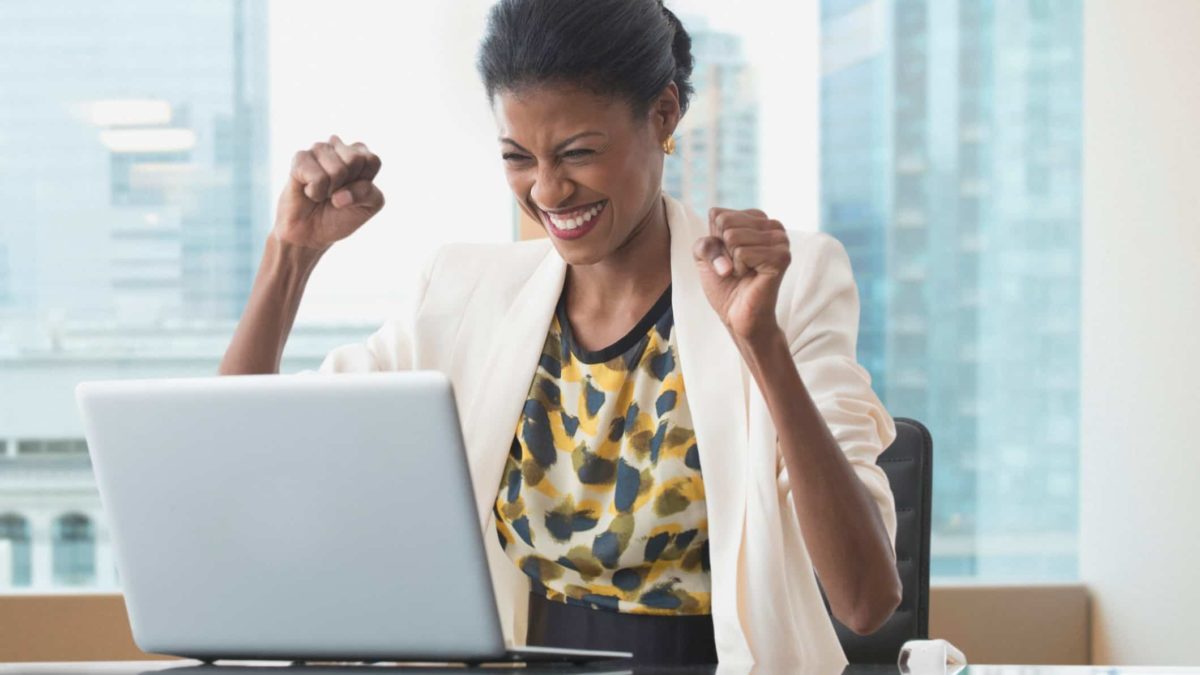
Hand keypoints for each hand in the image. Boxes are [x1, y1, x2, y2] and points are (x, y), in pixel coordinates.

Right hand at [272, 135, 384, 250]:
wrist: (311, 232)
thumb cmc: (341, 215)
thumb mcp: (368, 207)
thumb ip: (368, 193)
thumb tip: (341, 193)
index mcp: (360, 154)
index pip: (372, 160)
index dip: (364, 184)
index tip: (353, 192)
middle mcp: (338, 146)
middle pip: (355, 160)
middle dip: (348, 185)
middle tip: (336, 192)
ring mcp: (318, 150)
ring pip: (337, 170)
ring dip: (331, 191)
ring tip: (323, 193)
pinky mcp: (300, 159)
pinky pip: (317, 177)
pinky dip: (316, 192)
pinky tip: (310, 191)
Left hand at [692, 207, 790, 344]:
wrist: (737, 315)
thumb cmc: (725, 285)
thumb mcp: (704, 257)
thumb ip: (705, 241)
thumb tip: (731, 247)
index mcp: (756, 219)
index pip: (717, 214)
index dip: (714, 241)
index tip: (727, 257)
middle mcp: (772, 225)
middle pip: (725, 223)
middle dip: (722, 250)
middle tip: (736, 267)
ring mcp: (780, 240)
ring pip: (732, 236)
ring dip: (731, 261)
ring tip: (744, 272)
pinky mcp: (781, 257)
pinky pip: (742, 253)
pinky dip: (739, 268)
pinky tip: (751, 276)